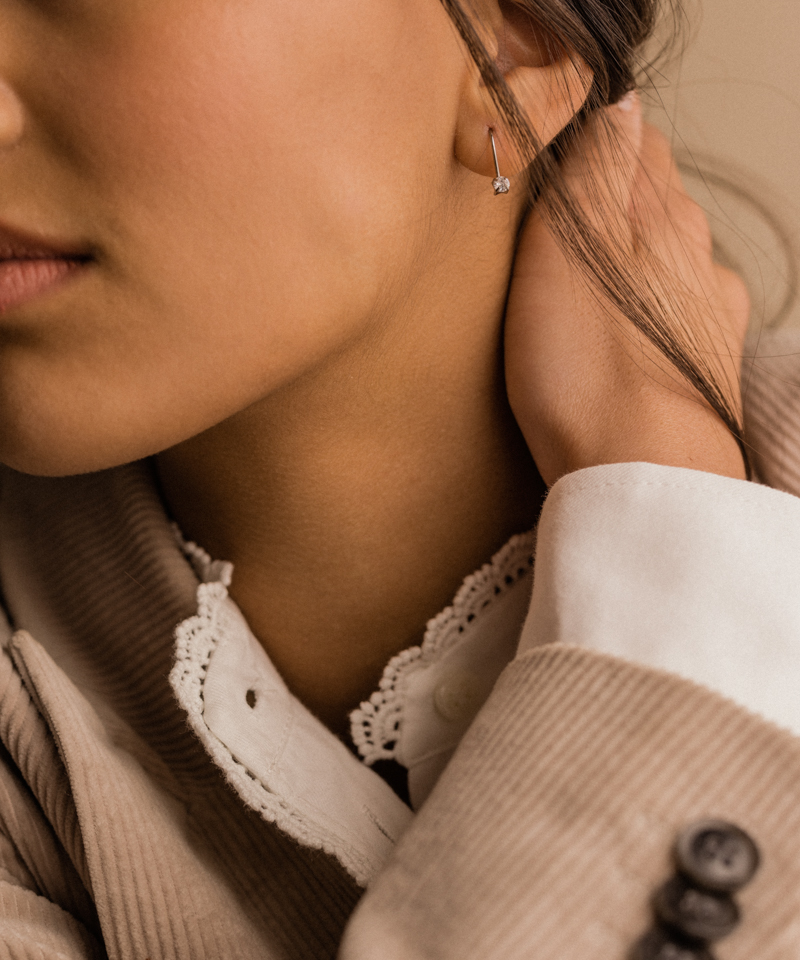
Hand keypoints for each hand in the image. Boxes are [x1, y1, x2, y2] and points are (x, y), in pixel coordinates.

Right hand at [504, 94, 749, 486]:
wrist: (641, 471)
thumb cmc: (588, 367)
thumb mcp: (567, 251)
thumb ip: (594, 173)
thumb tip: (619, 105)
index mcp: (659, 215)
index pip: (634, 143)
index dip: (593, 145)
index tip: (554, 163)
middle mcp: (696, 255)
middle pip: (656, 200)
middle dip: (613, 200)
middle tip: (559, 222)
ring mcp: (708, 311)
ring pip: (669, 258)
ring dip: (633, 258)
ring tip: (587, 281)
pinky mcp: (706, 363)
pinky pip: (679, 312)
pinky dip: (652, 308)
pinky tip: (631, 330)